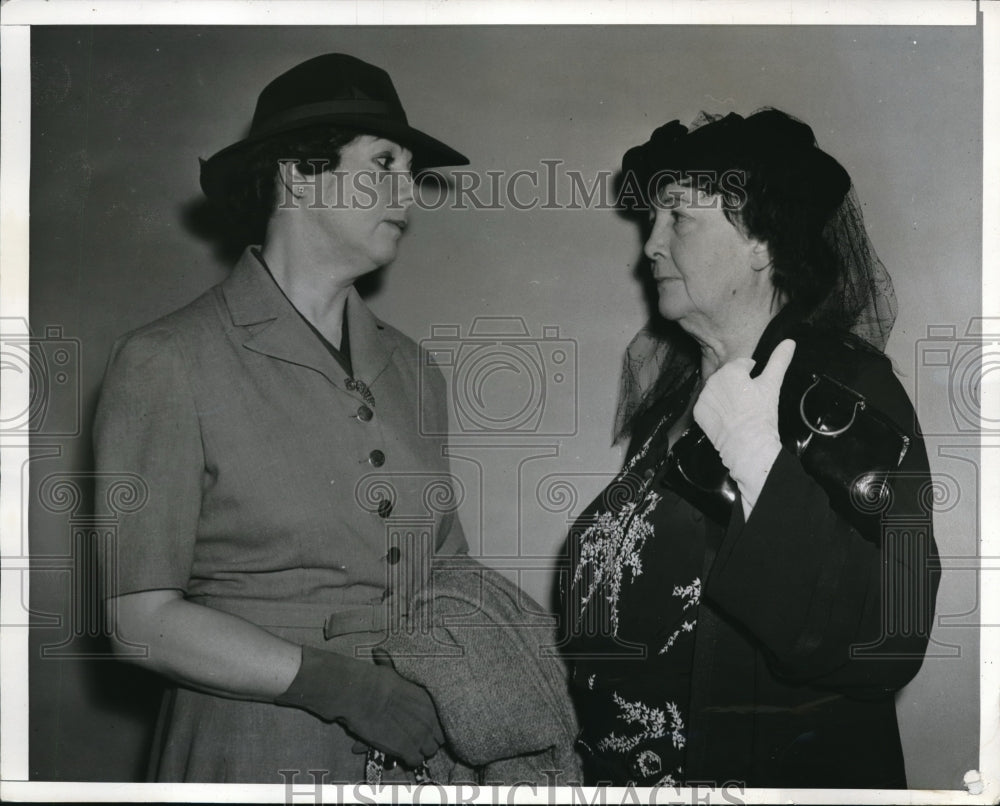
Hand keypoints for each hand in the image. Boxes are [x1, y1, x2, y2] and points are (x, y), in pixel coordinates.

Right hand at [275, 645, 443, 767]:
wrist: (361, 694)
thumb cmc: (374, 680)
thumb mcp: (391, 670)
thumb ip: (393, 666)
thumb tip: (379, 651)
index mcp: (430, 701)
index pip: (442, 721)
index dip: (433, 726)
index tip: (424, 726)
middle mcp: (430, 719)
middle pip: (438, 739)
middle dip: (428, 740)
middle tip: (415, 738)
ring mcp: (420, 735)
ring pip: (429, 752)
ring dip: (419, 750)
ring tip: (408, 747)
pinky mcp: (407, 748)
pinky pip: (415, 761)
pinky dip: (409, 760)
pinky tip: (401, 754)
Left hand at [693, 339, 795, 514]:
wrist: (747, 444)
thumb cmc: (761, 414)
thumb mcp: (772, 384)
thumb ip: (779, 360)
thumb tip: (790, 341)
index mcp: (730, 369)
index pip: (741, 365)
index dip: (751, 375)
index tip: (755, 388)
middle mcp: (713, 380)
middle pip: (727, 377)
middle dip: (737, 385)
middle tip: (748, 401)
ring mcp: (703, 396)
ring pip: (717, 390)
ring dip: (726, 396)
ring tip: (739, 410)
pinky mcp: (698, 412)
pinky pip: (707, 406)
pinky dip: (715, 410)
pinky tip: (727, 417)